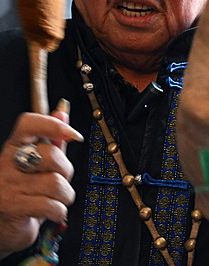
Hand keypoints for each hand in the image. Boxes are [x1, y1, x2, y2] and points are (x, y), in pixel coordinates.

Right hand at [0, 110, 81, 257]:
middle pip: (51, 155)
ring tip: (56, 199)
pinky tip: (52, 212)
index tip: (73, 134)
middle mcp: (8, 163)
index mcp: (15, 147)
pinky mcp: (11, 206)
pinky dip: (59, 211)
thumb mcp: (38, 164)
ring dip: (65, 195)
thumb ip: (51, 139)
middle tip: (60, 180)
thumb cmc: (23, 192)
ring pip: (56, 183)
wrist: (2, 226)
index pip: (28, 123)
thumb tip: (62, 111)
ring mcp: (7, 184)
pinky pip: (50, 205)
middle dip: (66, 171)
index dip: (54, 125)